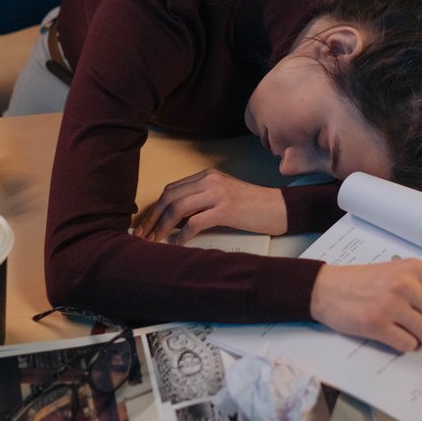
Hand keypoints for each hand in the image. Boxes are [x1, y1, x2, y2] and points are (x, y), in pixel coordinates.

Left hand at [132, 168, 287, 243]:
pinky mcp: (225, 209)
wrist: (278, 208)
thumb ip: (201, 199)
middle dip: (153, 218)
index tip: (146, 223)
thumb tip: (175, 219)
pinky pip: (194, 222)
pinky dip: (181, 235)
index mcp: (207, 176)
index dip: (155, 207)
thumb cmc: (252, 206)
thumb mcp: (224, 195)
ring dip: (162, 227)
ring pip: (178, 208)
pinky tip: (176, 244)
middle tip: (143, 235)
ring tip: (154, 241)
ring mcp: (217, 194)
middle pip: (170, 197)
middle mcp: (209, 181)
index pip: (172, 189)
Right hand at [309, 260, 421, 352]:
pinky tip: (395, 336)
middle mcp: (405, 284)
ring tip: (411, 331)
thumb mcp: (398, 273)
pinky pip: (409, 345)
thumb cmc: (365, 282)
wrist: (327, 288)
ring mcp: (391, 305)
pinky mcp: (377, 325)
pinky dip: (407, 345)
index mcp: (415, 268)